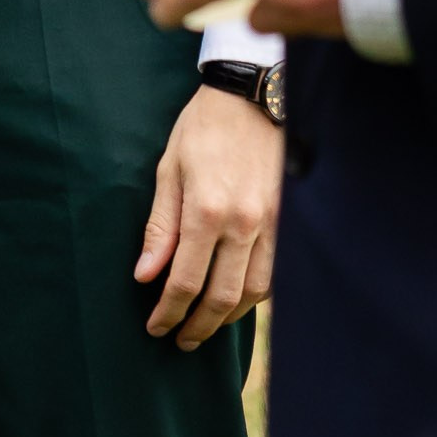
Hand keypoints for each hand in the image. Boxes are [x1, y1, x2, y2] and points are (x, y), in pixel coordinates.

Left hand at [134, 82, 284, 347]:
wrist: (252, 97)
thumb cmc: (203, 129)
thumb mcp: (169, 170)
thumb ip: (160, 227)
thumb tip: (145, 274)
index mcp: (208, 211)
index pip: (185, 281)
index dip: (168, 312)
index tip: (156, 327)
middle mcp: (246, 224)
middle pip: (222, 298)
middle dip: (198, 326)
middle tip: (180, 339)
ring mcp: (275, 224)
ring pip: (255, 293)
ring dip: (229, 318)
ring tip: (205, 325)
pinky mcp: (291, 220)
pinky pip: (276, 273)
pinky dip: (256, 295)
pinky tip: (237, 299)